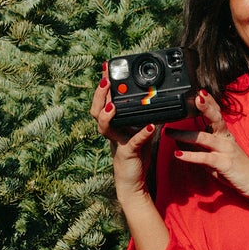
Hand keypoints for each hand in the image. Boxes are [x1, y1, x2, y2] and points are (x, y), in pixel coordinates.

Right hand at [91, 76, 157, 198]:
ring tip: (113, 105)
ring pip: (104, 126)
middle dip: (99, 95)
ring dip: (107, 114)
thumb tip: (152, 98)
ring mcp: (116, 142)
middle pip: (96, 110)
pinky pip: (132, 143)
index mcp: (113, 123)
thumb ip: (143, 116)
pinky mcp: (127, 153)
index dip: (102, 85)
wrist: (133, 181)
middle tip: (105, 80)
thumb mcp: (140, 130)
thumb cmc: (135, 154)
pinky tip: (150, 127)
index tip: (105, 68)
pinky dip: (141, 134)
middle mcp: (111, 131)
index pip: (103, 101)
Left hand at [171, 90, 248, 201]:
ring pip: (205, 138)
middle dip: (205, 107)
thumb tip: (182, 143)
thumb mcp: (217, 157)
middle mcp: (226, 139)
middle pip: (215, 119)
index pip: (218, 114)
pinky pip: (205, 158)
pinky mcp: (224, 163)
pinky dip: (190, 156)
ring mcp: (226, 150)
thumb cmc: (237, 169)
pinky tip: (178, 155)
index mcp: (225, 135)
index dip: (210, 102)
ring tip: (170, 132)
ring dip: (185, 134)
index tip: (200, 91)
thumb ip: (201, 149)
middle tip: (194, 97)